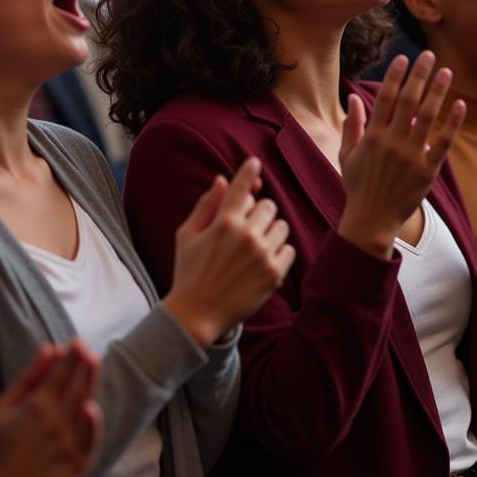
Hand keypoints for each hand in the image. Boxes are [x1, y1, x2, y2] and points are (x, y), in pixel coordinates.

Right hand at [0, 341, 101, 476]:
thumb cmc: (3, 452)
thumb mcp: (4, 409)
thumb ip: (28, 377)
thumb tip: (49, 348)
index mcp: (37, 405)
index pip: (60, 373)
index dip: (71, 356)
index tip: (77, 342)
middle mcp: (55, 419)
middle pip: (76, 384)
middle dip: (84, 362)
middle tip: (87, 347)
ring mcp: (68, 440)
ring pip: (86, 404)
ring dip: (91, 380)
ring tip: (95, 361)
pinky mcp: (78, 462)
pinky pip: (90, 439)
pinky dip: (92, 423)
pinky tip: (91, 407)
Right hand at [164, 158, 294, 347]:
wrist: (197, 314)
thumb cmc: (189, 271)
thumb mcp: (187, 235)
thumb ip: (206, 205)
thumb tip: (221, 180)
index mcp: (223, 222)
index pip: (241, 188)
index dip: (248, 172)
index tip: (255, 162)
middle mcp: (246, 235)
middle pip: (267, 205)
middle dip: (258, 214)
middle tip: (245, 231)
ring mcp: (262, 255)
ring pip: (281, 226)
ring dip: (271, 232)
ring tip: (255, 248)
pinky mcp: (274, 274)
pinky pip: (289, 249)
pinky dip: (279, 252)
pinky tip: (263, 262)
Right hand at [337, 52, 465, 259]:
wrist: (372, 220)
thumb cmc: (357, 187)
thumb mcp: (347, 155)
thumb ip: (352, 125)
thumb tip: (353, 97)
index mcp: (371, 137)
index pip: (385, 98)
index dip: (395, 76)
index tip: (404, 58)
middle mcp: (391, 143)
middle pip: (408, 101)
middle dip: (419, 75)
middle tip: (429, 55)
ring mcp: (410, 157)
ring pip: (427, 117)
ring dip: (438, 91)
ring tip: (446, 72)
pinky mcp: (427, 171)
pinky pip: (443, 143)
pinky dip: (453, 123)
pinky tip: (460, 104)